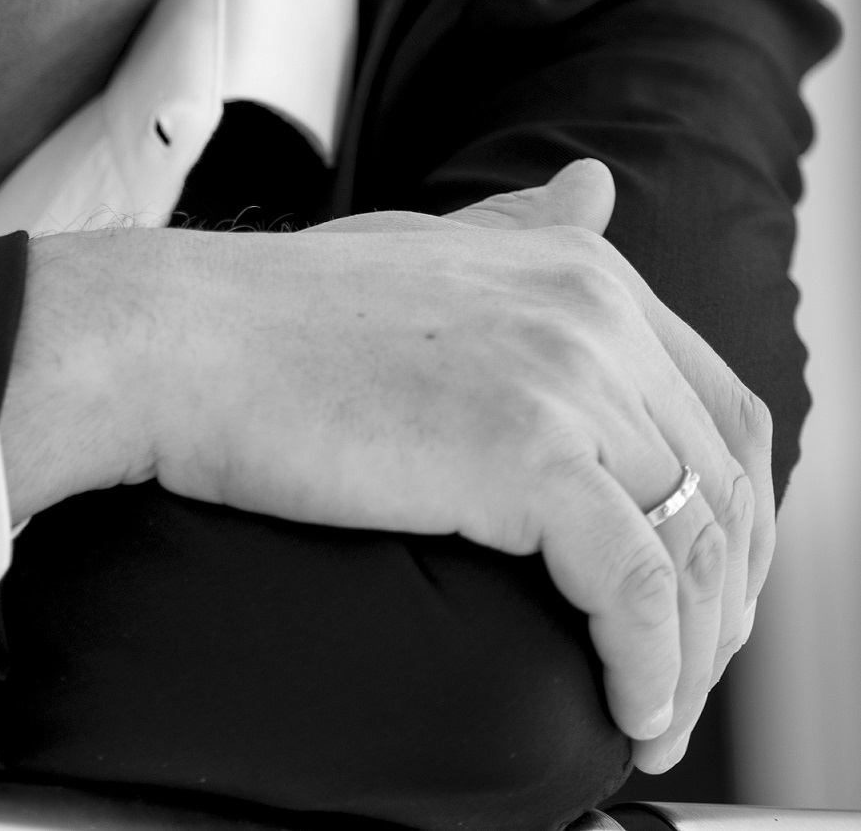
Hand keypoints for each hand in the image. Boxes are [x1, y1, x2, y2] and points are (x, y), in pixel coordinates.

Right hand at [6, 164, 751, 769]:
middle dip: (725, 594)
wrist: (166, 342)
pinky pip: (636, 590)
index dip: (731, 514)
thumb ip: (517, 232)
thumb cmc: (261, 312)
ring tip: (657, 711)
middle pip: (724, 481)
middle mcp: (590, 310)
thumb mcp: (414, 249)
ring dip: (696, 651)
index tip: (701, 590)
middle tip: (686, 671)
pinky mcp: (525, 456)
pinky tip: (632, 711)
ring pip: (693, 544)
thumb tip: (596, 186)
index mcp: (576, 268)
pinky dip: (652, 667)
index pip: (721, 410)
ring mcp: (562, 378)